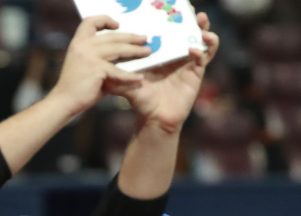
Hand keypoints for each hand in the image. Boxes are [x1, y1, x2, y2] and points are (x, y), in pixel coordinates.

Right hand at [48, 17, 147, 117]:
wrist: (64, 101)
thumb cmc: (77, 87)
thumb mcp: (85, 65)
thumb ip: (99, 57)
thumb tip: (122, 55)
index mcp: (78, 42)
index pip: (90, 22)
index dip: (105, 20)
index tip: (118, 25)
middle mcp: (83, 45)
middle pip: (112, 36)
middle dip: (131, 37)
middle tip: (145, 39)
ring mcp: (89, 56)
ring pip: (118, 49)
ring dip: (135, 51)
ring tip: (148, 52)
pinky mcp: (97, 69)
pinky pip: (118, 71)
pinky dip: (130, 76)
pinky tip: (140, 78)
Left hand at [112, 12, 218, 134]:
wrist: (154, 119)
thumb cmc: (141, 99)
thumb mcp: (127, 82)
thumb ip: (115, 73)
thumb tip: (97, 64)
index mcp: (160, 52)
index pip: (166, 30)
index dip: (169, 17)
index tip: (168, 4)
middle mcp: (175, 53)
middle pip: (186, 30)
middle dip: (189, 17)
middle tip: (189, 7)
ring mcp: (187, 61)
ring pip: (200, 39)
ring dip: (202, 28)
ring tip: (200, 20)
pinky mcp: (196, 72)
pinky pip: (204, 57)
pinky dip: (203, 50)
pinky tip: (194, 49)